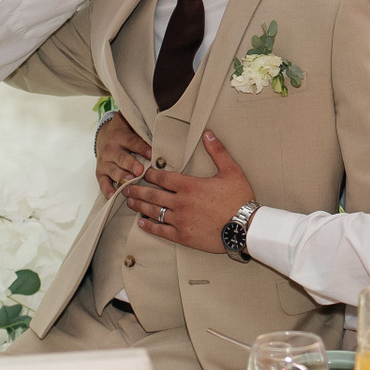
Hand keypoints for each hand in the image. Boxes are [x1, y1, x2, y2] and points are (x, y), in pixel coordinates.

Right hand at [96, 110, 152, 198]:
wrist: (104, 135)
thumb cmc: (125, 130)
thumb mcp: (131, 122)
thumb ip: (144, 122)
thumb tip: (162, 110)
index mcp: (121, 135)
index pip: (133, 142)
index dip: (142, 148)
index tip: (151, 154)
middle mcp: (111, 148)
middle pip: (122, 158)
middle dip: (130, 165)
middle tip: (140, 172)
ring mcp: (105, 161)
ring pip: (113, 171)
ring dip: (122, 177)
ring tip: (130, 183)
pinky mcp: (100, 172)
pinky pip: (102, 182)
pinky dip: (107, 190)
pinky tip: (113, 196)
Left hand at [128, 131, 255, 254]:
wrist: (245, 227)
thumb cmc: (239, 198)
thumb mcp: (231, 171)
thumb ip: (217, 151)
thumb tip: (208, 134)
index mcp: (189, 185)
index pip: (162, 178)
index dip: (151, 175)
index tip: (144, 173)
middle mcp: (180, 202)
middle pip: (152, 194)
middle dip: (137, 189)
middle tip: (125, 187)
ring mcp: (179, 220)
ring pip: (153, 211)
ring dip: (139, 206)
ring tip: (130, 202)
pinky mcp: (182, 236)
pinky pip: (160, 230)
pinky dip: (149, 226)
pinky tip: (142, 223)